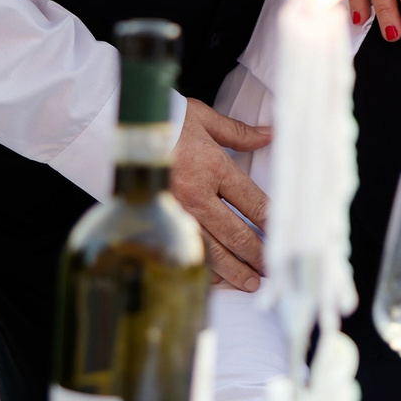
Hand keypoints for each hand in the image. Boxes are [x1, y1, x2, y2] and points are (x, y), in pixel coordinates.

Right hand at [173, 98, 271, 289]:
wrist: (114, 127)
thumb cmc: (162, 119)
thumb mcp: (204, 117)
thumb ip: (239, 132)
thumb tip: (271, 134)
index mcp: (212, 167)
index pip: (252, 202)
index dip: (272, 222)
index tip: (286, 236)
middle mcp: (195, 195)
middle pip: (235, 233)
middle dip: (257, 254)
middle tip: (274, 270)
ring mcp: (174, 212)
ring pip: (210, 249)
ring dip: (234, 269)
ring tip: (251, 283)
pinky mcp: (157, 221)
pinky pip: (183, 250)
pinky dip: (202, 268)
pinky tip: (216, 281)